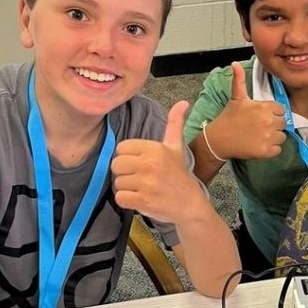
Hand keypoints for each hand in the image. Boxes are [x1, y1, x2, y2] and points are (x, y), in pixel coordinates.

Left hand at [113, 100, 204, 223]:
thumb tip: (183, 102)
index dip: (127, 158)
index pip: (121, 148)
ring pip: (117, 182)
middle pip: (116, 165)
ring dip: (126, 188)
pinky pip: (120, 198)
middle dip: (124, 173)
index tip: (139, 165)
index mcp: (155, 148)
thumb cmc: (179, 175)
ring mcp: (147, 183)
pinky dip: (127, 201)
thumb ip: (175, 124)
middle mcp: (150, 164)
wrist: (190, 204)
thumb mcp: (176, 147)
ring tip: (141, 189)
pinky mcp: (144, 200)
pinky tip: (139, 199)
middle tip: (139, 179)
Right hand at [204, 62, 285, 159]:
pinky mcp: (265, 151)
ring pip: (281, 137)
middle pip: (283, 123)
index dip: (273, 114)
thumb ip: (239, 80)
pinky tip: (260, 145)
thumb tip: (235, 63)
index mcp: (265, 107)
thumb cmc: (229, 118)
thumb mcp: (236, 97)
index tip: (263, 117)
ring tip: (260, 136)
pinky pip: (278, 150)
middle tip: (260, 128)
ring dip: (274, 138)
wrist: (219, 139)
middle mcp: (269, 121)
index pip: (281, 110)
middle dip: (274, 126)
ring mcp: (268, 137)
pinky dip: (271, 150)